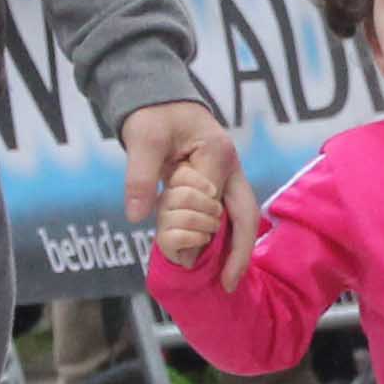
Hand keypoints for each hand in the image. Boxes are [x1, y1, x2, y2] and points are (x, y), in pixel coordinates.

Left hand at [121, 99, 256, 291]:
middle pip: (246, 216)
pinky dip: (223, 239)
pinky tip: (217, 260)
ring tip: (225, 279)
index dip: (200, 232)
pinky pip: (227, 216)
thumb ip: (140, 176)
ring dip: (232, 248)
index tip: (185, 259)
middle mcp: (231, 167)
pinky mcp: (219, 183)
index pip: (213, 203)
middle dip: (238, 252)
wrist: (159, 99)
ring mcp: (229, 175)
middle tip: (227, 284)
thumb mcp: (142, 139)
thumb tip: (137, 217)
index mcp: (217, 153)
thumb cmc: (153, 115)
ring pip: (240, 219)